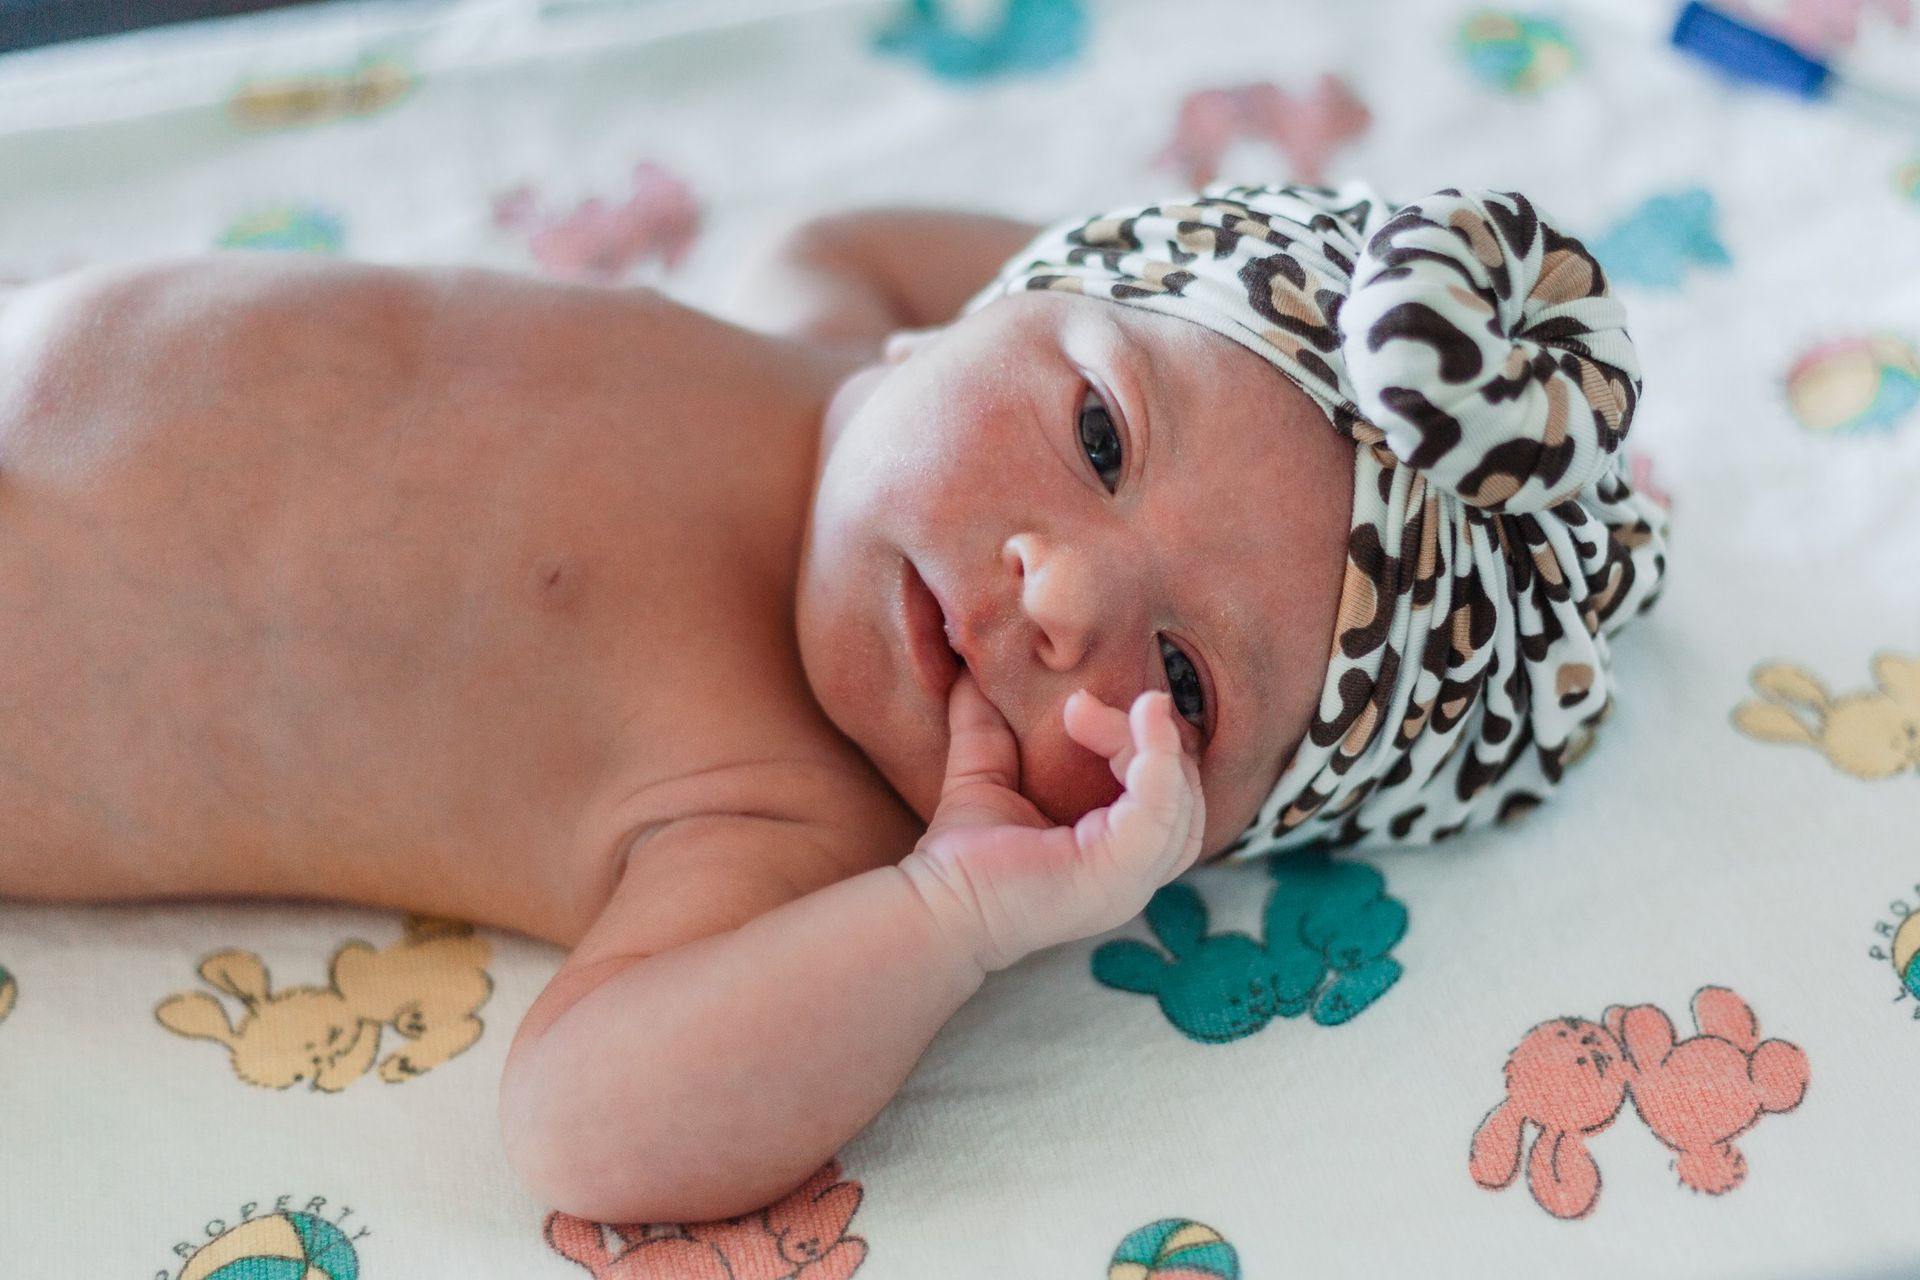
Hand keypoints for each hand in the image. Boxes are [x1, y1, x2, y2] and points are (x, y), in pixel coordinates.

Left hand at [900, 670, 1205, 972]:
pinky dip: (1159, 764)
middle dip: (1144, 736)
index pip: (1164, 789)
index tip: (1075, 704)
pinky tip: (1140, 723)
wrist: (934, 907)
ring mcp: (1133, 880)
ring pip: (1180, 799)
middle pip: (1181, 790)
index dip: (1138, 738)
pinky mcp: (1118, 876)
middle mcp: (1137, 871)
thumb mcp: (987, 772)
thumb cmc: (962, 857)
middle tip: (1078, 707)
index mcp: (1120, 852)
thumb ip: (987, 723)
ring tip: (1090, 711)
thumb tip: (969, 669)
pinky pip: (1161, 815)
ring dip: (1149, 742)